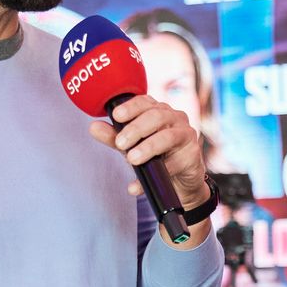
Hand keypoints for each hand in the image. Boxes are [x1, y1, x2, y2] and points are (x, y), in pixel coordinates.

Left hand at [89, 95, 209, 208]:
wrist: (178, 182)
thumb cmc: (155, 156)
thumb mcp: (131, 146)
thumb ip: (114, 136)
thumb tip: (93, 127)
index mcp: (159, 110)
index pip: (145, 101)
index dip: (131, 107)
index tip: (116, 116)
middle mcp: (175, 118)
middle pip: (156, 116)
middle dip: (136, 129)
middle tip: (120, 143)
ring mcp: (186, 135)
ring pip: (168, 136)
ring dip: (148, 147)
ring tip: (132, 159)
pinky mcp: (193, 155)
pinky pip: (175, 163)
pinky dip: (157, 173)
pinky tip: (139, 185)